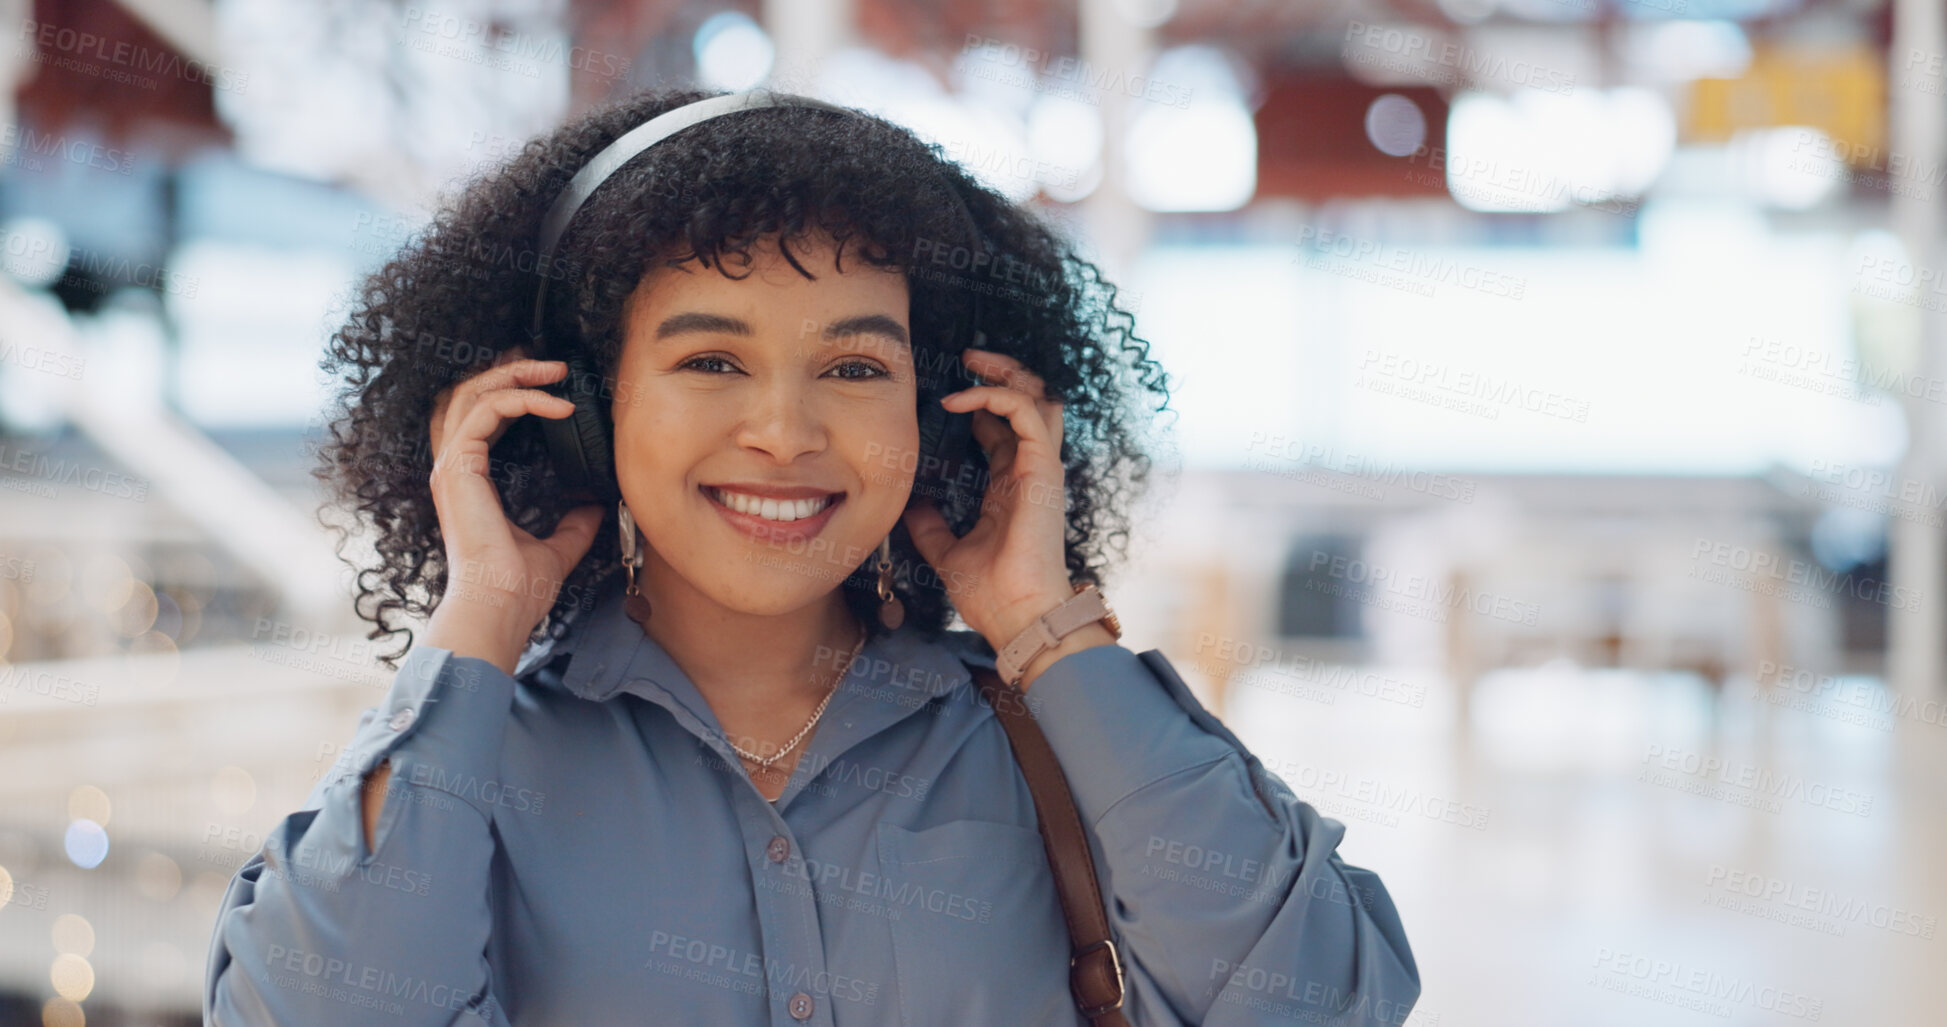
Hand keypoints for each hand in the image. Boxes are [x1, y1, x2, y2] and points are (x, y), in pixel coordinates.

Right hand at [425, 346, 603, 672]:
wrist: (500, 608)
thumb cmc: (516, 589)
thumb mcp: (556, 548)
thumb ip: (572, 525)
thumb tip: (594, 508)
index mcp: (470, 481)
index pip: (478, 417)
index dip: (509, 392)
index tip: (550, 386)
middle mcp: (454, 468)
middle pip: (468, 394)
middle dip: (510, 371)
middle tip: (553, 366)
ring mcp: (452, 466)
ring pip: (471, 392)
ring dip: (514, 374)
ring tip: (555, 372)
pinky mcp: (459, 467)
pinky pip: (486, 410)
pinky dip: (521, 399)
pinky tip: (558, 406)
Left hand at [902, 348, 1080, 657]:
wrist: (1017, 617)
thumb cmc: (991, 592)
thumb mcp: (946, 551)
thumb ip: (930, 526)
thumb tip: (909, 504)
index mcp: (1011, 485)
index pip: (1004, 426)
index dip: (980, 402)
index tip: (944, 394)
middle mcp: (1029, 471)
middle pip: (1030, 401)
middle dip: (1002, 373)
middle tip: (968, 358)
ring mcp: (1039, 468)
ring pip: (1038, 396)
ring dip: (1007, 372)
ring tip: (974, 360)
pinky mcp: (1042, 469)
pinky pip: (1027, 411)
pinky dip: (996, 396)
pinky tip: (960, 400)